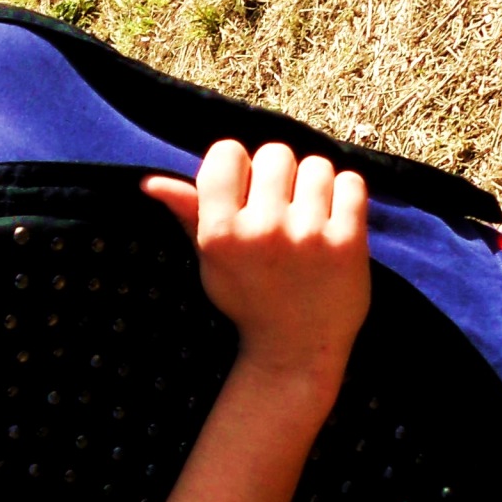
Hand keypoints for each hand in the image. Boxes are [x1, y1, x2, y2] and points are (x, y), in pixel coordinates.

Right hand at [141, 140, 369, 384]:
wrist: (295, 349)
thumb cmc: (249, 299)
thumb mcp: (211, 261)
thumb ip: (188, 214)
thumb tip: (150, 182)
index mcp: (220, 231)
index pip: (227, 152)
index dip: (238, 166)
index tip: (245, 189)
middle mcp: (262, 228)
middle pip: (275, 153)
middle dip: (278, 175)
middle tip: (280, 206)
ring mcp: (308, 235)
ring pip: (316, 165)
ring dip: (313, 185)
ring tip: (309, 215)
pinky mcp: (348, 243)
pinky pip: (351, 183)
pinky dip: (345, 195)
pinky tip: (334, 219)